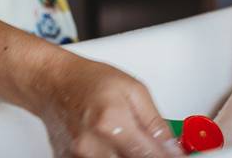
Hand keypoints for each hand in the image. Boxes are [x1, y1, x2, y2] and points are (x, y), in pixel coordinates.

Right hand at [36, 53, 182, 156]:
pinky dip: (112, 157)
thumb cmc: (91, 81)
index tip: (177, 157)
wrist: (54, 83)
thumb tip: (172, 145)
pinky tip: (115, 146)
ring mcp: (77, 157)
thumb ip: (155, 122)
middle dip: (148, 155)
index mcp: (112, 122)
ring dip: (130, 156)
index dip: (167, 157)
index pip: (149, 154)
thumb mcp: (135, 91)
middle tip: (153, 146)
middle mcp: (91, 145)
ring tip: (130, 141)